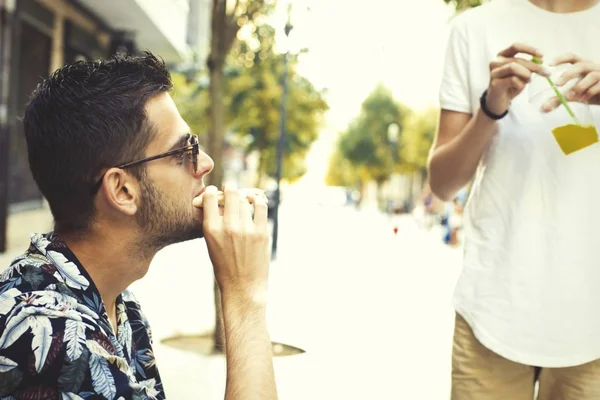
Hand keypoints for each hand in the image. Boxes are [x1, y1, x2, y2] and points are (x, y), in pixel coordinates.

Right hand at [201, 185, 270, 299]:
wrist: (243, 287)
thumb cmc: (225, 267)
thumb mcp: (211, 244)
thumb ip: (214, 223)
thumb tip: (220, 202)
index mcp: (211, 229)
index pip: (210, 197)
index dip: (213, 191)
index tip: (215, 191)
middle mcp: (228, 227)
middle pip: (230, 194)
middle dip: (230, 189)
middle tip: (231, 189)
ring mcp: (246, 229)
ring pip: (245, 200)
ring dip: (243, 196)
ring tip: (243, 197)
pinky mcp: (261, 233)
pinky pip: (261, 207)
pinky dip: (258, 201)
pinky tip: (255, 201)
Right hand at [486, 43, 548, 114]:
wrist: (498, 102)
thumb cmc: (510, 86)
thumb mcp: (521, 73)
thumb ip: (528, 65)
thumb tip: (540, 59)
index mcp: (501, 56)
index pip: (516, 46)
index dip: (530, 49)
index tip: (542, 55)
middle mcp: (495, 62)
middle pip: (517, 60)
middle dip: (534, 66)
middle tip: (546, 72)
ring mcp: (494, 73)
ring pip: (513, 67)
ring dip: (526, 74)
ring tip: (529, 80)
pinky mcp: (495, 84)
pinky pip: (512, 80)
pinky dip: (520, 84)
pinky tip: (519, 88)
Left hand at [541, 53, 599, 110]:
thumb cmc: (588, 91)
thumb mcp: (573, 94)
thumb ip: (559, 98)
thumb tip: (543, 109)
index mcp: (582, 65)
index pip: (571, 57)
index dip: (561, 59)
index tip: (549, 64)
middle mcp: (592, 67)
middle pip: (581, 65)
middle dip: (568, 74)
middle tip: (557, 84)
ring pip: (592, 76)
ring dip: (579, 86)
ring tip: (570, 96)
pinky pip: (599, 85)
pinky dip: (590, 92)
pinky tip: (583, 99)